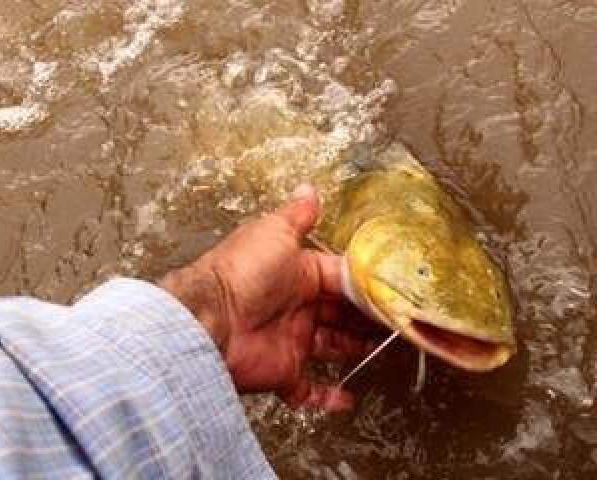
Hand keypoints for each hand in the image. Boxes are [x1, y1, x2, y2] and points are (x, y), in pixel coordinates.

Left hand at [160, 185, 372, 410]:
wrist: (211, 319)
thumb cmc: (245, 272)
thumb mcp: (275, 233)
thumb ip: (297, 216)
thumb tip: (309, 189)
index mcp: (296, 274)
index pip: (338, 278)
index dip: (363, 285)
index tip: (390, 290)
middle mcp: (295, 307)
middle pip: (339, 313)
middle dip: (365, 316)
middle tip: (396, 320)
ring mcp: (289, 341)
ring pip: (330, 347)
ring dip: (354, 348)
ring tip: (382, 348)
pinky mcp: (283, 372)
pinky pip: (306, 389)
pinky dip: (326, 396)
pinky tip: (346, 399)